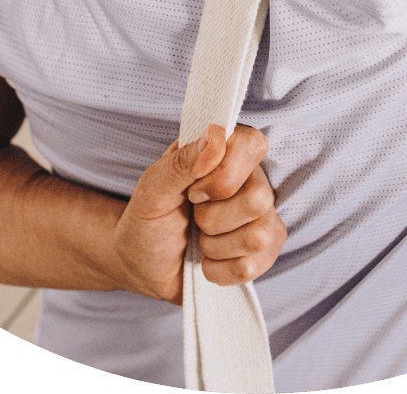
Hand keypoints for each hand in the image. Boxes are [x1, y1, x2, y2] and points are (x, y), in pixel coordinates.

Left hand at [112, 124, 284, 303]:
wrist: (143, 264)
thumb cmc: (149, 218)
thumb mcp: (154, 187)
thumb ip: (183, 160)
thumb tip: (217, 136)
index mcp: (227, 153)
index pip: (253, 145)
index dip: (225, 174)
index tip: (193, 191)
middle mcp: (251, 180)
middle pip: (259, 199)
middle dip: (213, 218)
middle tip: (193, 216)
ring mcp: (262, 218)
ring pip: (258, 237)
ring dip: (214, 246)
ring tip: (199, 239)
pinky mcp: (263, 253)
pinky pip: (252, 267)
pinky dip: (218, 269)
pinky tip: (206, 260)